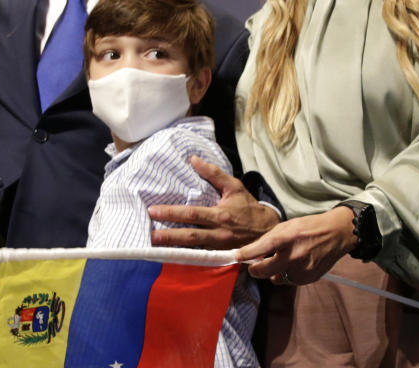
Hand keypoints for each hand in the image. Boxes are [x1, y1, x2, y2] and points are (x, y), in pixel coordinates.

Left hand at [149, 156, 281, 248]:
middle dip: (168, 237)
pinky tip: (172, 259)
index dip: (171, 213)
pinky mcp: (222, 259)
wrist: (268, 232)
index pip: (192, 214)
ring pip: (194, 251)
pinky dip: (187, 260)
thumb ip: (214, 173)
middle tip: (149, 236)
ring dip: (174, 250)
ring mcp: (220, 249)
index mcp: (220, 215)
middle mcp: (218, 234)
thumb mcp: (234, 187)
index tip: (153, 211)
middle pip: (190, 236)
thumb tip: (193, 159)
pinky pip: (202, 259)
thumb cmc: (248, 207)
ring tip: (155, 250)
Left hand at [235, 206, 356, 284]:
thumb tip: (253, 253)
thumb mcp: (286, 226)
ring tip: (281, 260)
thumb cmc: (308, 228)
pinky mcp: (308, 279)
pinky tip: (292, 264)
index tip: (235, 256)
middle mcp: (294, 255)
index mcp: (287, 238)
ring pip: (275, 278)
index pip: (262, 248)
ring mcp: (302, 269)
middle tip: (253, 266)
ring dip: (272, 272)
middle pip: (264, 271)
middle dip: (255, 269)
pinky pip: (288, 281)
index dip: (246, 253)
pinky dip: (286, 275)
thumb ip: (270, 240)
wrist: (336, 235)